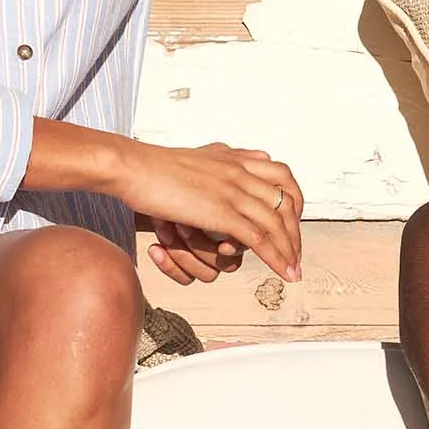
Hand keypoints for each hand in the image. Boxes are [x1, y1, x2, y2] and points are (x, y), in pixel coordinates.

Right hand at [114, 141, 304, 282]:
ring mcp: (234, 192)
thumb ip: (224, 159)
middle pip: (287, 202)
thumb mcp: (200, 156)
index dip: (294, 200)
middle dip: (296, 230)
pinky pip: (259, 240)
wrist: (132, 167)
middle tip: (296, 252)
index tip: (292, 221)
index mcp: (236, 158)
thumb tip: (243, 157)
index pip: (283, 176)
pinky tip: (283, 272)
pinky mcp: (222, 212)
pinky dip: (276, 258)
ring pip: (277, 224)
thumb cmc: (155, 166)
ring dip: (290, 250)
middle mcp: (241, 172)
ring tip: (294, 270)